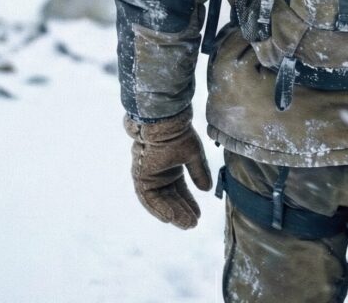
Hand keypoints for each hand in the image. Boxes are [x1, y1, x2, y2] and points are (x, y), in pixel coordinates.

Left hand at [124, 108, 212, 228]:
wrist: (163, 122)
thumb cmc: (178, 134)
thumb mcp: (193, 155)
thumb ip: (198, 172)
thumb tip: (207, 189)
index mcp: (171, 169)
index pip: (180, 191)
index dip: (189, 203)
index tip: (197, 216)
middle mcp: (159, 175)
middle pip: (170, 199)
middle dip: (182, 212)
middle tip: (193, 225)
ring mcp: (149, 176)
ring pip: (160, 201)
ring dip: (172, 213)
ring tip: (185, 224)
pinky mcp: (140, 176)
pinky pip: (148, 198)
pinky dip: (157, 208)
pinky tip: (169, 218)